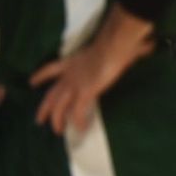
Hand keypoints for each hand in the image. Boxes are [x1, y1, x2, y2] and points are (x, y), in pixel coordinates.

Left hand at [30, 11, 154, 134]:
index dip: (40, 76)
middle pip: (51, 94)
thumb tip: (145, 45)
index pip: (50, 69)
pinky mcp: (85, 93)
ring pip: (60, 107)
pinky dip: (78, 121)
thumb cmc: (112, 44)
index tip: (31, 82)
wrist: (112, 46)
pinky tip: (79, 129)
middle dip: (44, 108)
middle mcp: (69, 75)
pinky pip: (78, 111)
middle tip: (39, 120)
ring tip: (56, 130)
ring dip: (57, 120)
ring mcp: (75, 85)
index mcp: (70, 62)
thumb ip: (117, 50)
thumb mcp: (107, 47)